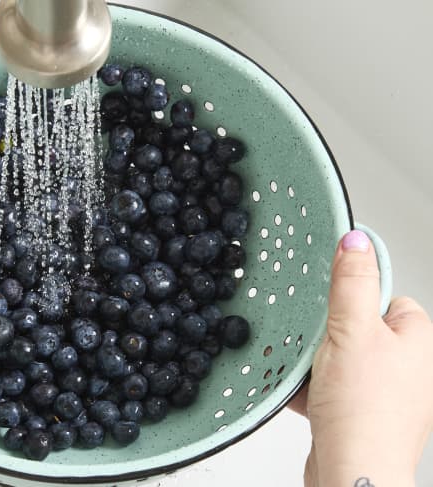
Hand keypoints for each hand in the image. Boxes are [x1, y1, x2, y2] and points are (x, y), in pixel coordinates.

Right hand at [288, 230, 432, 486]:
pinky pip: (331, 389)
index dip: (358, 300)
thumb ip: (352, 283)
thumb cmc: (364, 411)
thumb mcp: (352, 331)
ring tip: (309, 373)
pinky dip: (313, 390)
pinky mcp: (361, 416)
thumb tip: (357, 241)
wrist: (352, 472)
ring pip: (341, 361)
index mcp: (419, 342)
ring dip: (316, 364)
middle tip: (319, 344)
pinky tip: (302, 394)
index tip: (335, 305)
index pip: (390, 299)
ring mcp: (386, 395)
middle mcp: (409, 369)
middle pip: (359, 331)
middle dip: (330, 337)